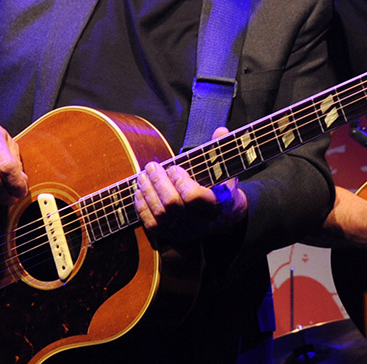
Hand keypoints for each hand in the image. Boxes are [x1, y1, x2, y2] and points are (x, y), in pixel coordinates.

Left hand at [134, 127, 248, 241]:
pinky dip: (142, 208)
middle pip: (172, 204)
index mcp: (217, 205)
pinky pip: (152, 225)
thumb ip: (222, 151)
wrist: (225, 217)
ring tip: (142, 175)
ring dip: (148, 192)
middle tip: (151, 166)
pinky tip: (139, 192)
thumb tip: (220, 130)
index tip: (174, 168)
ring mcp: (186, 231)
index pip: (194, 197)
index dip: (180, 182)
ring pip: (160, 214)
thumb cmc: (222, 188)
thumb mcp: (227, 171)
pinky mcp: (173, 236)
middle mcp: (201, 222)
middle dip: (158, 182)